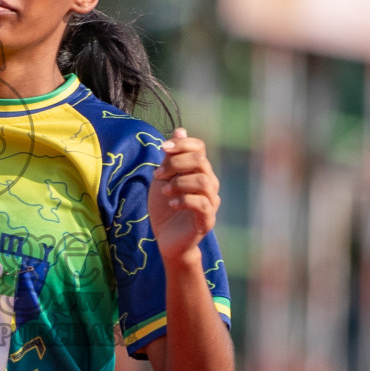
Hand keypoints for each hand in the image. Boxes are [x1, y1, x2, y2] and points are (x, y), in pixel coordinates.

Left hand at [149, 128, 219, 263]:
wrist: (167, 240)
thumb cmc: (165, 208)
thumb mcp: (163, 179)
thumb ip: (171, 157)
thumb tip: (180, 130)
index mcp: (199, 171)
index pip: (199, 147)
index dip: (181, 144)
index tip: (162, 148)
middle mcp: (209, 183)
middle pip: (200, 161)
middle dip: (176, 163)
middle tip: (158, 175)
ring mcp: (211, 201)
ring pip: (203, 180)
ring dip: (179, 182)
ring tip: (165, 191)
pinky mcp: (208, 219)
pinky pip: (202, 203)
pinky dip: (184, 200)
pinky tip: (172, 204)